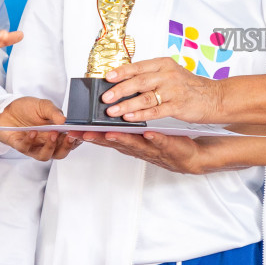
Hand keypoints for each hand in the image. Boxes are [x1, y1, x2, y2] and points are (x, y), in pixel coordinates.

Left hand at [0, 97, 77, 160]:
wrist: (7, 109)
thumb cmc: (27, 108)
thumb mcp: (43, 105)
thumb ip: (54, 112)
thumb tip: (65, 120)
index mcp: (56, 133)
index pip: (70, 141)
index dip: (76, 140)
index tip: (79, 134)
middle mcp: (46, 142)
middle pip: (60, 153)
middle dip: (66, 147)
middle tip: (68, 137)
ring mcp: (34, 146)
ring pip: (44, 156)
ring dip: (50, 147)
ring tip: (52, 134)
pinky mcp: (20, 146)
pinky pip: (26, 149)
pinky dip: (30, 141)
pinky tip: (32, 132)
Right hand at [75, 130, 208, 172]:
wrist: (191, 154)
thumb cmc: (165, 140)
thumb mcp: (142, 132)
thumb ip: (127, 124)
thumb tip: (112, 109)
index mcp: (131, 142)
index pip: (107, 138)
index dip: (90, 135)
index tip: (73, 131)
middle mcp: (138, 148)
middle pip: (116, 143)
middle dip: (99, 139)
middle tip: (83, 133)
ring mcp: (153, 149)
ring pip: (135, 145)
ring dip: (122, 140)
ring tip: (110, 133)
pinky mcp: (169, 147)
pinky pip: (161, 142)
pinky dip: (154, 139)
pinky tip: (149, 133)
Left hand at [101, 56, 223, 123]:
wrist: (214, 97)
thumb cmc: (189, 87)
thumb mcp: (170, 74)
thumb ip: (150, 75)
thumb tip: (124, 81)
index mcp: (164, 64)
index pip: (139, 66)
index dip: (122, 72)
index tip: (107, 77)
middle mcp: (168, 75)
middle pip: (140, 81)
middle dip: (120, 89)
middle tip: (105, 97)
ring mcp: (174, 91)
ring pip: (145, 97)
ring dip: (126, 105)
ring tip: (112, 111)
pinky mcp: (178, 106)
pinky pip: (156, 111)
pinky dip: (141, 115)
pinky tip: (130, 118)